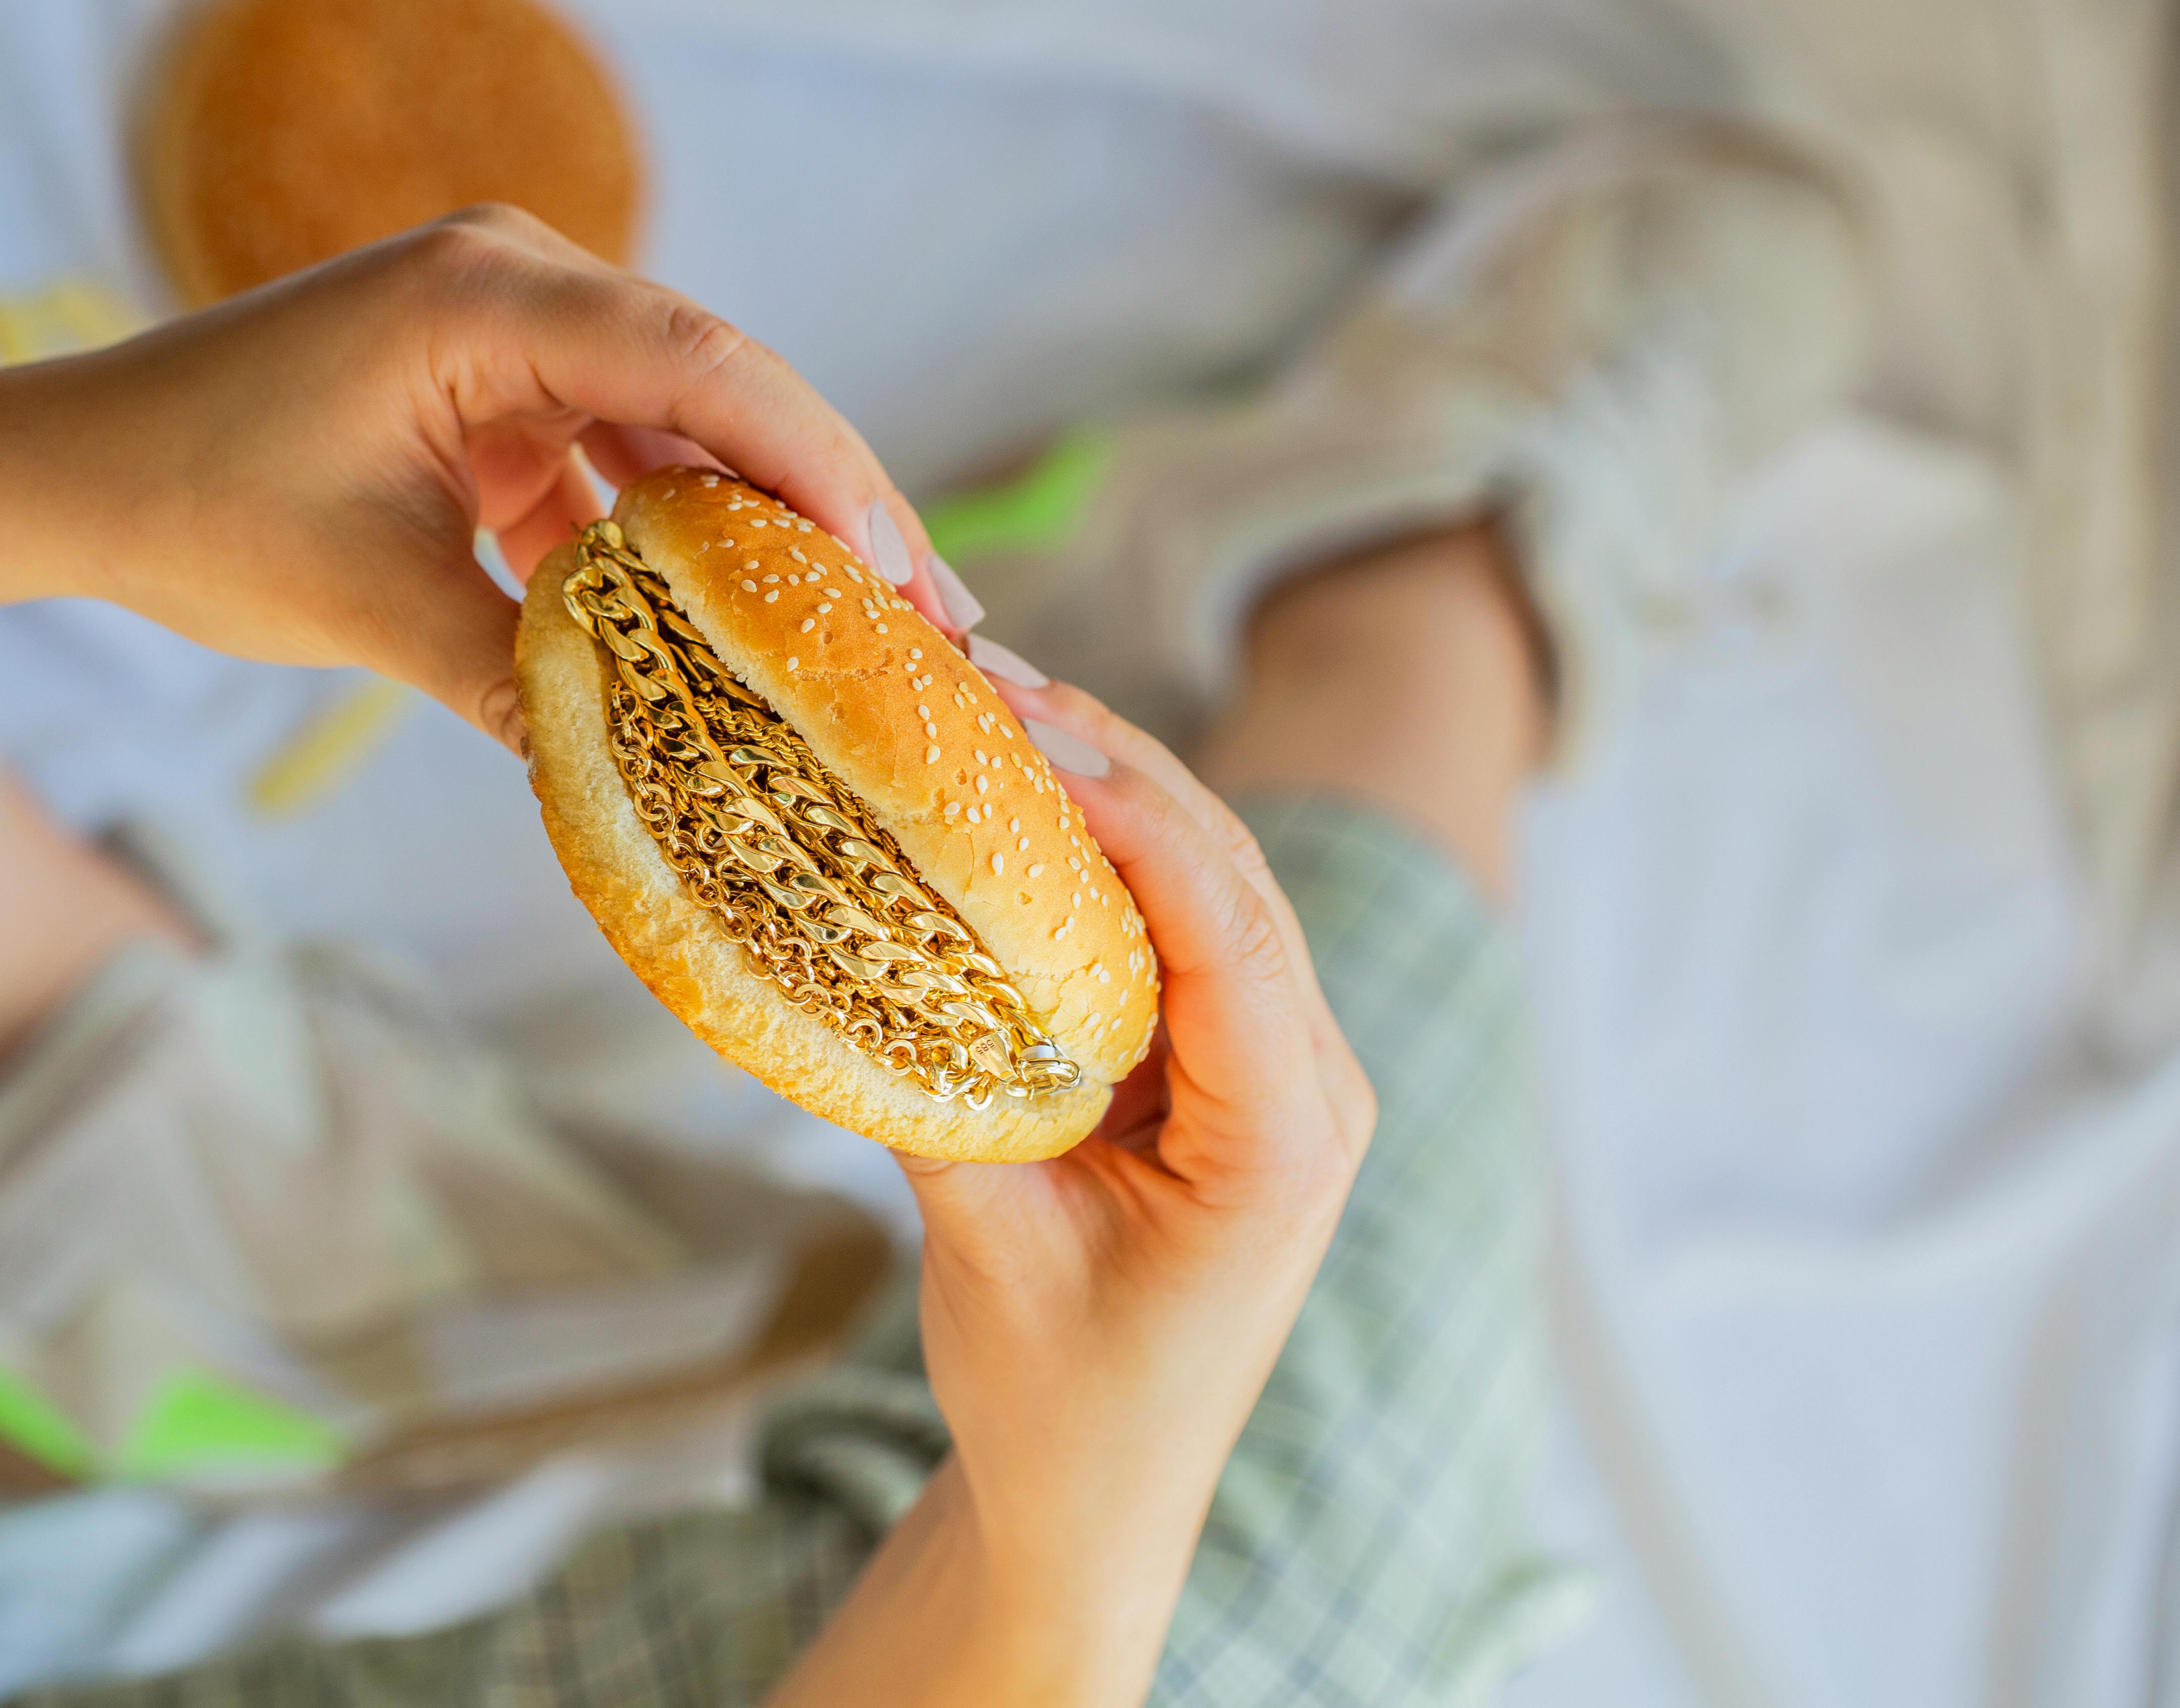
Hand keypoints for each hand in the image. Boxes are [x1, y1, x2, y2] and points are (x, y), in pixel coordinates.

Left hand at [55, 205, 949, 750]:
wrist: (71, 473)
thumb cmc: (193, 509)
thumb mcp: (368, 606)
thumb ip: (518, 676)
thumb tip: (652, 780)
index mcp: (484, 298)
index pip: (698, 363)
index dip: (815, 464)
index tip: (896, 569)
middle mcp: (516, 284)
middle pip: (717, 387)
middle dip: (824, 503)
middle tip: (932, 621)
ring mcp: (511, 332)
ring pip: (680, 428)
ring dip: (761, 530)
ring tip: (870, 636)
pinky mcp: (498, 389)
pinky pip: (617, 457)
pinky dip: (673, 539)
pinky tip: (742, 629)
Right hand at [772, 682, 1373, 1707]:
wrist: (1097, 1503)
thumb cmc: (1060, 1406)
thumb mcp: (992, 1250)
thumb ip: (946, 1101)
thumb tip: (865, 948)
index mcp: (1285, 1140)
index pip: (1229, 931)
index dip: (1136, 815)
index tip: (1032, 732)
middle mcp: (1314, 1088)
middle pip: (1231, 878)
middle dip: (1117, 763)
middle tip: (990, 675)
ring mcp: (1281, 1074)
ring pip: (1212, 885)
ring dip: (1113, 789)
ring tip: (997, 703)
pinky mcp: (1228, 1070)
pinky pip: (1181, 930)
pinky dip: (1106, 855)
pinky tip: (1024, 800)